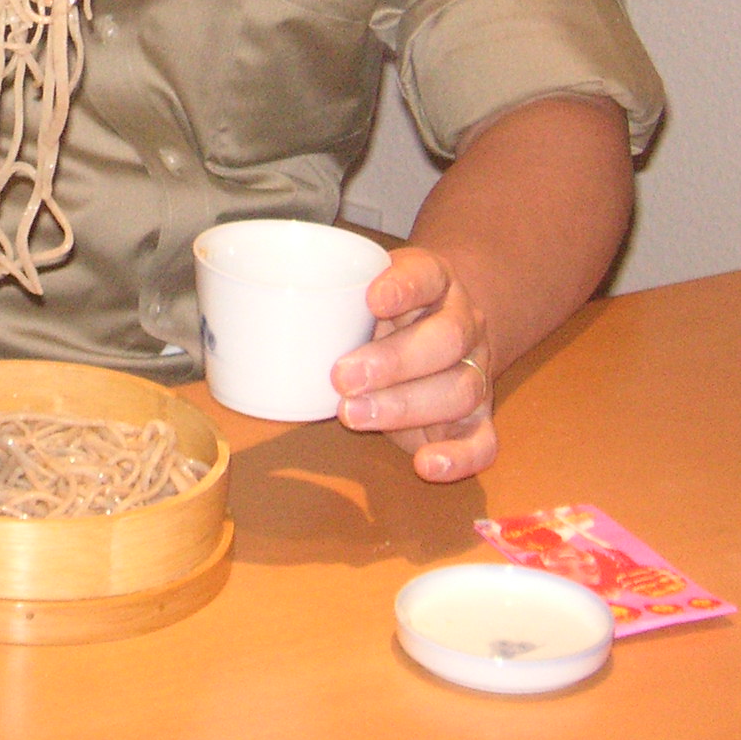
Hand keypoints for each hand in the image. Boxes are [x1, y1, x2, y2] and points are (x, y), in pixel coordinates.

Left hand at [329, 245, 496, 482]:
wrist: (440, 328)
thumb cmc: (386, 313)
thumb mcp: (364, 292)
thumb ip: (331, 301)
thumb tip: (256, 323)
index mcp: (435, 281)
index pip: (428, 275)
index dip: (405, 286)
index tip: (372, 299)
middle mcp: (463, 323)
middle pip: (446, 339)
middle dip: (394, 361)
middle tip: (343, 377)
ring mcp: (475, 370)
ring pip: (460, 389)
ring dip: (405, 406)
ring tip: (353, 415)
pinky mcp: (478, 418)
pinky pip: (483, 441)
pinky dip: (459, 457)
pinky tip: (427, 464)